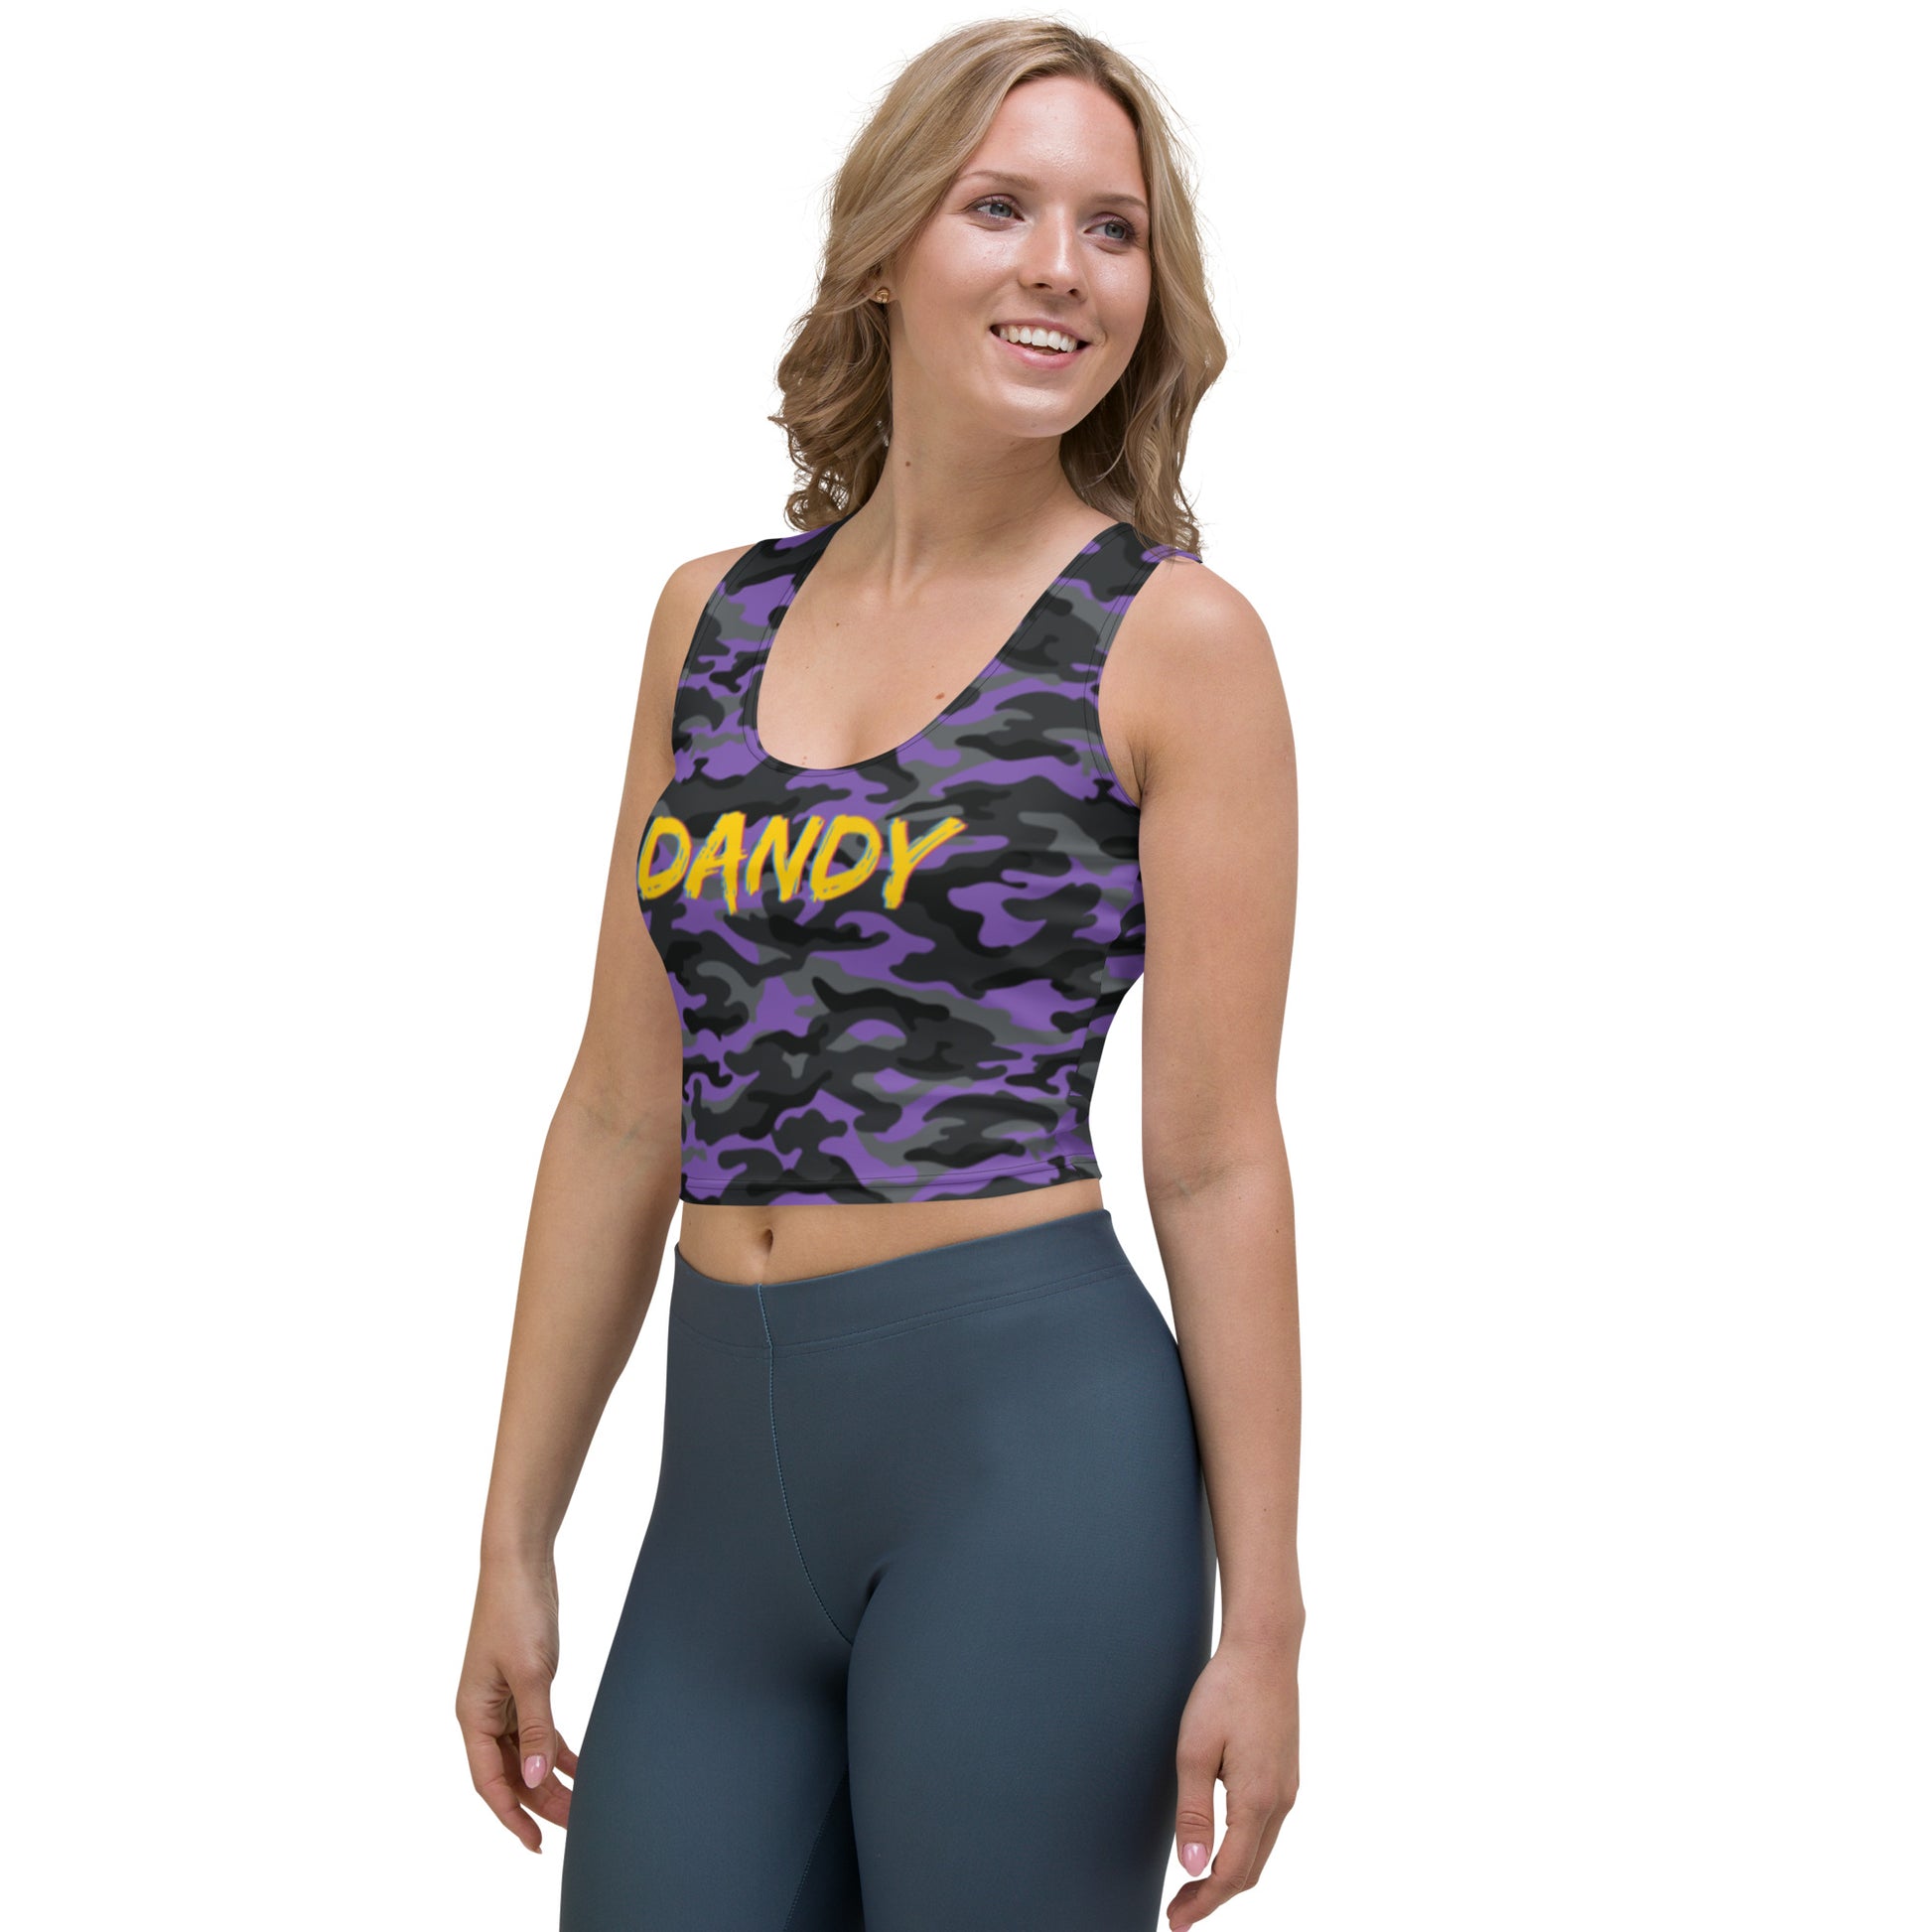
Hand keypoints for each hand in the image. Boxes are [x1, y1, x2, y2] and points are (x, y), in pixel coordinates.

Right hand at [455, 1553, 577, 1852]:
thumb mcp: (532, 1673)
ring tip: (581, 1804)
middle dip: (539, 1802)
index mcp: (473, 1714)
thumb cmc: (517, 1611)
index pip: (490, 1781)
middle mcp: (483, 1713)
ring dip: (549, 1778)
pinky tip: (579, 1767)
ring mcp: (503, 1699)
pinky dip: (556, 1749)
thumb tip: (537, 1778)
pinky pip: (538, 1729)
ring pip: (525, 1754)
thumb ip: (536, 1727)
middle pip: (510, 1772)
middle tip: (575, 1826)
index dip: (511, 1815)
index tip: (536, 1843)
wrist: (520, 1562)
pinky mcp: (523, 1684)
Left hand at [1166, 1633, 1300, 1928]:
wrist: (1265, 1649)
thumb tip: (1193, 1869)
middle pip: (1250, 1872)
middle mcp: (1281, 1801)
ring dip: (1229, 1875)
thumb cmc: (1225, 1691)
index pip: (1231, 1874)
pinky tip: (1221, 1847)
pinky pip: (1267, 1829)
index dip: (1203, 1903)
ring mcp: (1288, 1788)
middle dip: (1214, 1897)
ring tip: (1193, 1885)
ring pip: (1261, 1852)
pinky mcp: (1286, 1774)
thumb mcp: (1194, 1749)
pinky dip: (1243, 1850)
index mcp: (1257, 1800)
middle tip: (1179, 1910)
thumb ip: (1194, 1812)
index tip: (1176, 1921)